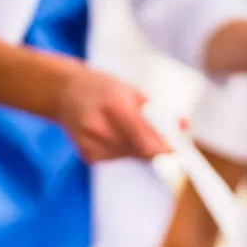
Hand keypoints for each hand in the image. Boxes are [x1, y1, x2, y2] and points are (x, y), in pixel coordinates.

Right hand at [54, 68, 169, 161]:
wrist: (63, 91)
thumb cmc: (102, 87)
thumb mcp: (130, 90)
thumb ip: (157, 111)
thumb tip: (184, 128)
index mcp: (116, 107)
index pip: (147, 140)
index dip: (166, 150)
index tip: (179, 152)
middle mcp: (101, 128)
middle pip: (141, 152)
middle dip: (155, 148)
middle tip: (161, 139)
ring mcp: (91, 144)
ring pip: (130, 156)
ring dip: (137, 148)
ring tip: (125, 128)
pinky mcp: (87, 155)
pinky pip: (116, 159)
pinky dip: (121, 150)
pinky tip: (110, 134)